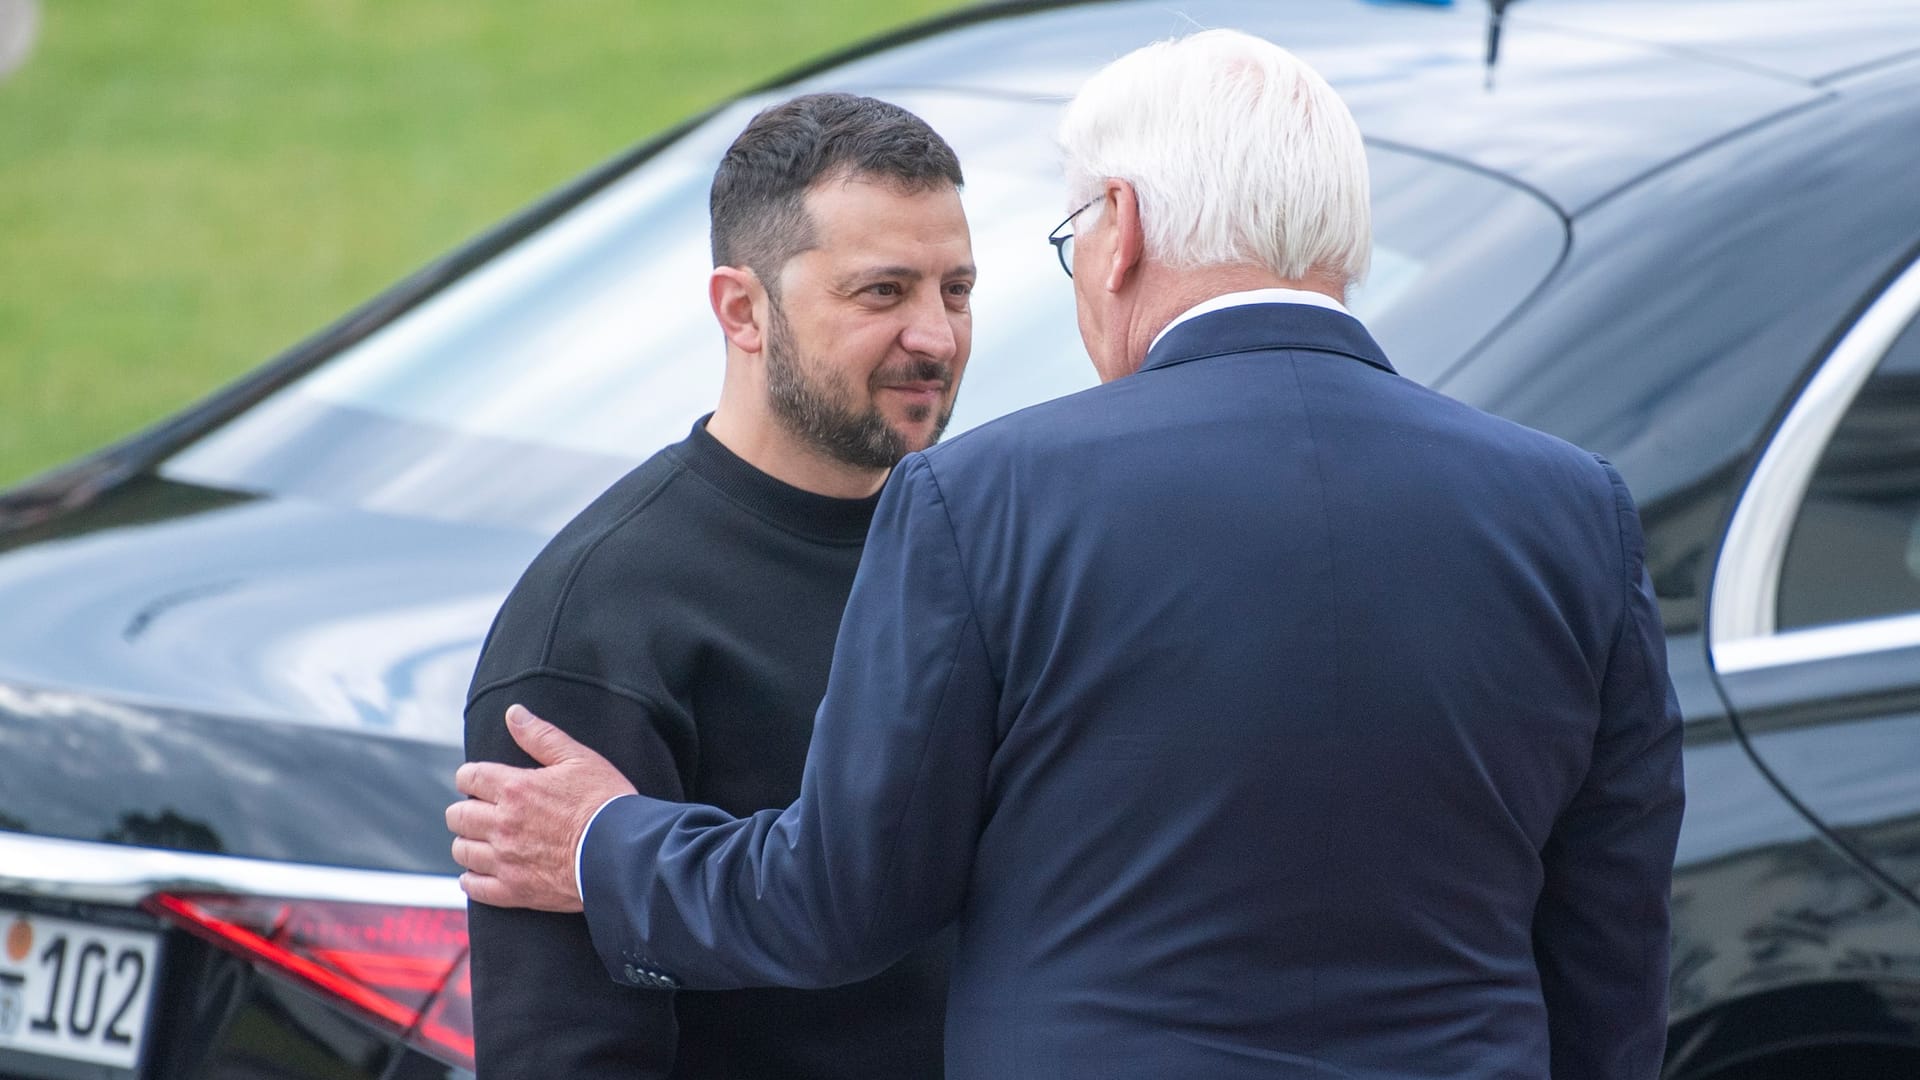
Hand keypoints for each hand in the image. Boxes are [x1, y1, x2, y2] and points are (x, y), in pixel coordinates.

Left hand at [446, 704, 637, 911]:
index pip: (468, 776)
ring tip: (485, 841)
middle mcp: (502, 824)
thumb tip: (514, 713)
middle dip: (466, 809)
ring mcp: (505, 860)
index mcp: (515, 788)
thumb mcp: (579, 759)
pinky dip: (473, 879)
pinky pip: (475, 887)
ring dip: (469, 843)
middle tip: (484, 811)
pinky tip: (482, 873)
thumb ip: (541, 736)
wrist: (623, 853)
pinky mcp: (514, 890)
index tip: (481, 782)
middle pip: (457, 815)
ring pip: (462, 851)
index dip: (471, 777)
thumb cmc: (605, 802)